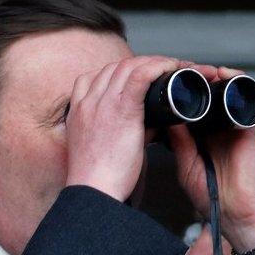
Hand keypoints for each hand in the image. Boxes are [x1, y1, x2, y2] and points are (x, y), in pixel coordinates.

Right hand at [65, 56, 190, 200]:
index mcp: (78, 111)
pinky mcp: (122, 109)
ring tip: (176, 69)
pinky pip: (142, 75)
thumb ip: (124, 128)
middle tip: (166, 70)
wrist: (93, 191)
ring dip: (156, 62)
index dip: (122, 72)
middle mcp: (87, 102)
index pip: (97, 77)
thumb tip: (153, 122)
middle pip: (116, 67)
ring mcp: (102, 103)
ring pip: (130, 65)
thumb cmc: (99, 177)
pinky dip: (159, 66)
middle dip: (144, 63)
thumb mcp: (102, 147)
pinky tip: (173, 68)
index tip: (141, 77)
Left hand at [168, 66, 254, 251]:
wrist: (234, 211)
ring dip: (212, 76)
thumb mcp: (184, 163)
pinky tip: (224, 74)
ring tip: (198, 68)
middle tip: (175, 69)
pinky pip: (245, 98)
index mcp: (198, 134)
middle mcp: (215, 126)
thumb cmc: (209, 193)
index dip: (174, 93)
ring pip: (223, 91)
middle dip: (192, 80)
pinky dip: (237, 83)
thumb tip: (162, 118)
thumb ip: (177, 140)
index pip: (185, 106)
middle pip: (204, 94)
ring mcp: (232, 124)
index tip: (158, 84)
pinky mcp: (248, 126)